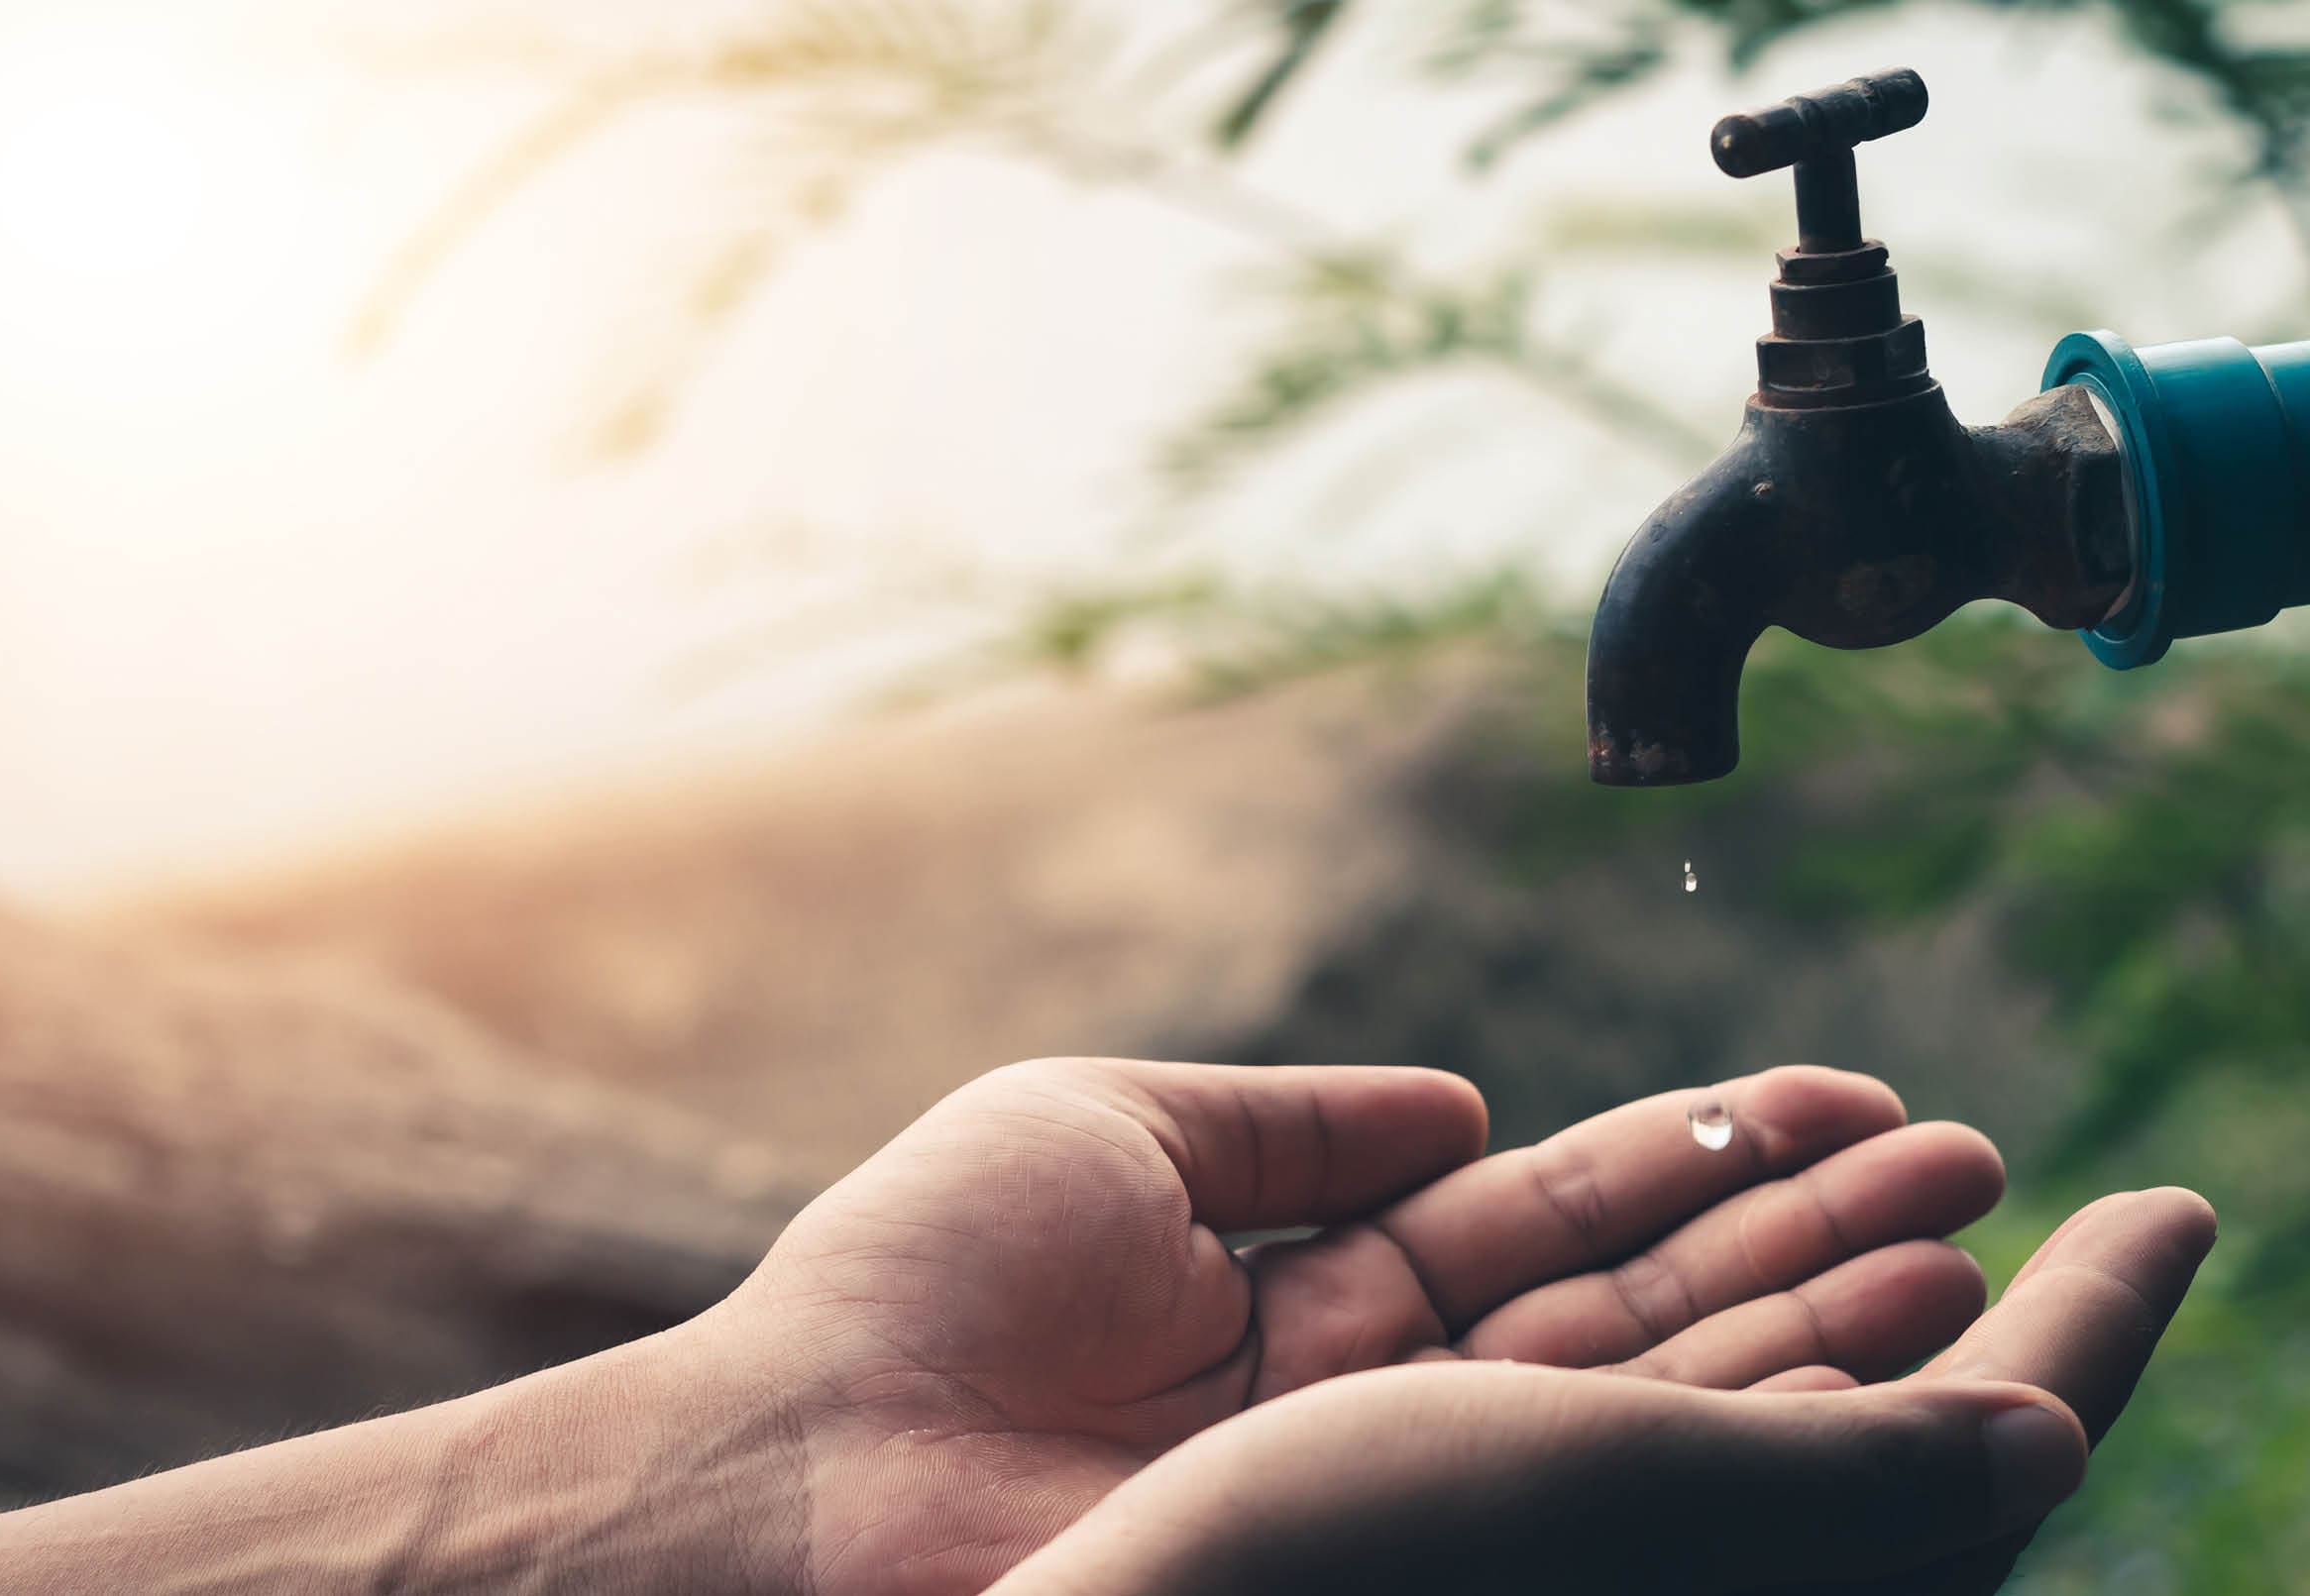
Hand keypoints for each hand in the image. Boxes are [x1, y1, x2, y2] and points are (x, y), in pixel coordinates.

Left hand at [702, 1058, 2019, 1593]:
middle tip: (1961, 1162)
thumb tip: (1463, 1101)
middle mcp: (1375, 1406)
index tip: (1836, 1101)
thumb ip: (1296, 1127)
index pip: (1547, 1215)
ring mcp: (1386, 1494)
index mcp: (1309, 1290)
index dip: (1695, 1157)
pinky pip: (1575, 1479)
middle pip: (1628, 1306)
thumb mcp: (1114, 1137)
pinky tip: (1854, 1355)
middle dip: (1795, 1235)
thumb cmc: (915, 1290)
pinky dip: (1721, 1420)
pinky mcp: (1384, 1559)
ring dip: (1803, 1317)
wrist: (796, 1479)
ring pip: (1636, 1396)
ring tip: (1957, 1240)